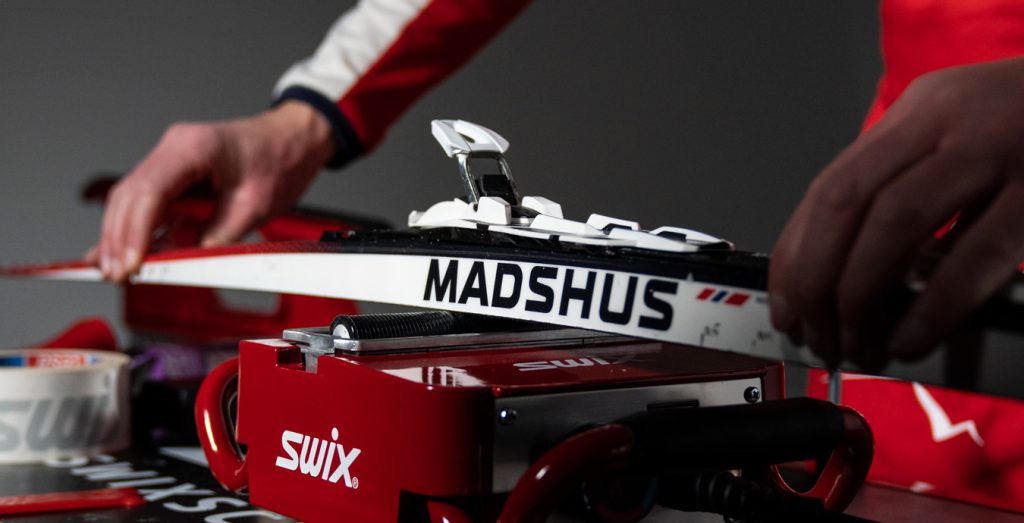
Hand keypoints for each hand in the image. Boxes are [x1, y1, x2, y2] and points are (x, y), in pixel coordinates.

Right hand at [88, 101, 333, 281]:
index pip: (150, 192)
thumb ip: (218, 237)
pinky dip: (136, 228)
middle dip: (119, 238)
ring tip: (116, 270)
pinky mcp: (176, 174)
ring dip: (121, 235)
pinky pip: (147, 202)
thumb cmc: (281, 160)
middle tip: (117, 275)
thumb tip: (186, 265)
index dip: (135, 232)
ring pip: (131, 199)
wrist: (296, 139)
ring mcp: (172, 159)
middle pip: (130, 195)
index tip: (131, 263)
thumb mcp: (255, 206)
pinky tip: (124, 251)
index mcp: (194, 147)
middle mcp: (174, 148)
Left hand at [769, 57, 1023, 366]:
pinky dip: (933, 304)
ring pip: (898, 220)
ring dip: (861, 293)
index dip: (797, 254)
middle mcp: (950, 120)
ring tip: (857, 343)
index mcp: (922, 110)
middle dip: (817, 279)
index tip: (785, 302)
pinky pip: (978, 254)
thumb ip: (912, 189)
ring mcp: (999, 149)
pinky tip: (911, 337)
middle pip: (848, 201)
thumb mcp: (967, 139)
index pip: (831, 186)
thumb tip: (844, 276)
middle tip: (814, 333)